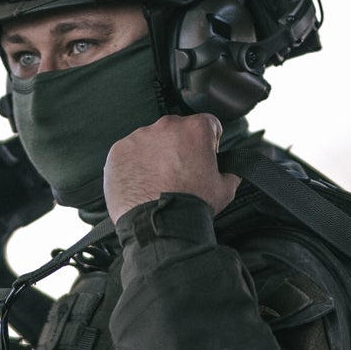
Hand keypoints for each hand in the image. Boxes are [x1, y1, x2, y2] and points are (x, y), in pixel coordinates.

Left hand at [103, 113, 241, 224]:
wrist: (160, 224)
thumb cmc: (192, 205)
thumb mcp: (225, 189)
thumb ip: (230, 172)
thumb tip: (231, 171)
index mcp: (196, 129)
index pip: (208, 124)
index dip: (209, 142)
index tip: (203, 157)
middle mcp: (166, 126)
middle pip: (176, 131)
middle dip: (179, 148)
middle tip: (179, 174)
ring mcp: (139, 137)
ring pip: (150, 141)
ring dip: (155, 156)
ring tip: (158, 183)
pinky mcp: (119, 151)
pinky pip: (128, 154)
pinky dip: (134, 166)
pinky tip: (142, 185)